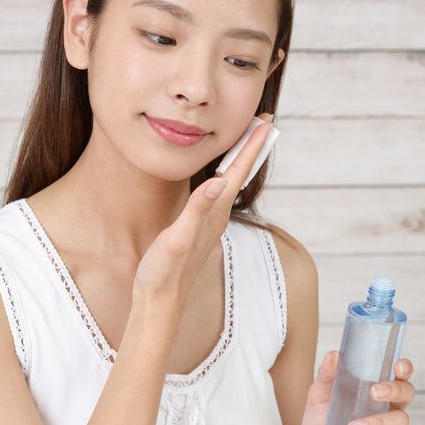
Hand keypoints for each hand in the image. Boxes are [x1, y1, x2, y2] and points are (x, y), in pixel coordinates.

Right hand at [132, 112, 273, 308]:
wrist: (160, 302)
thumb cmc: (165, 273)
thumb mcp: (178, 239)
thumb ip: (197, 211)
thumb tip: (220, 182)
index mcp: (214, 212)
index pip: (238, 171)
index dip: (252, 145)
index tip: (265, 121)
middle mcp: (218, 216)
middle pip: (240, 173)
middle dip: (251, 147)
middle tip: (263, 121)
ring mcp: (210, 223)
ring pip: (231, 183)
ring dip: (240, 160)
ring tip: (246, 140)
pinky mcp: (200, 229)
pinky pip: (218, 194)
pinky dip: (224, 176)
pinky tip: (219, 175)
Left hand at [297, 350, 415, 424]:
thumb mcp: (318, 398)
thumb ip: (326, 376)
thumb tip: (334, 355)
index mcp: (375, 391)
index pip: (397, 375)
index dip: (404, 368)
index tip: (398, 365)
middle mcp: (387, 409)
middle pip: (407, 393)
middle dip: (395, 389)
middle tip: (374, 392)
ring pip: (401, 419)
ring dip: (378, 421)